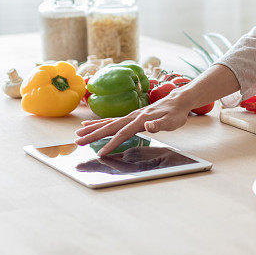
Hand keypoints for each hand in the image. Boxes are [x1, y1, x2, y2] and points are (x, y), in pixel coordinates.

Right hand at [74, 91, 193, 155]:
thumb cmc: (176, 113)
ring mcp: (130, 116)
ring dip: (92, 128)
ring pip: (108, 122)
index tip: (100, 153)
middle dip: (93, 135)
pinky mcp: (131, 116)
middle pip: (109, 127)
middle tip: (77, 141)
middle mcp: (132, 116)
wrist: (178, 100)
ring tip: (78, 132)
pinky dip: (99, 122)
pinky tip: (90, 124)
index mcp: (140, 120)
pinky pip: (111, 120)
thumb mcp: (172, 121)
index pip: (123, 134)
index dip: (111, 144)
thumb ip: (159, 124)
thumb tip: (148, 125)